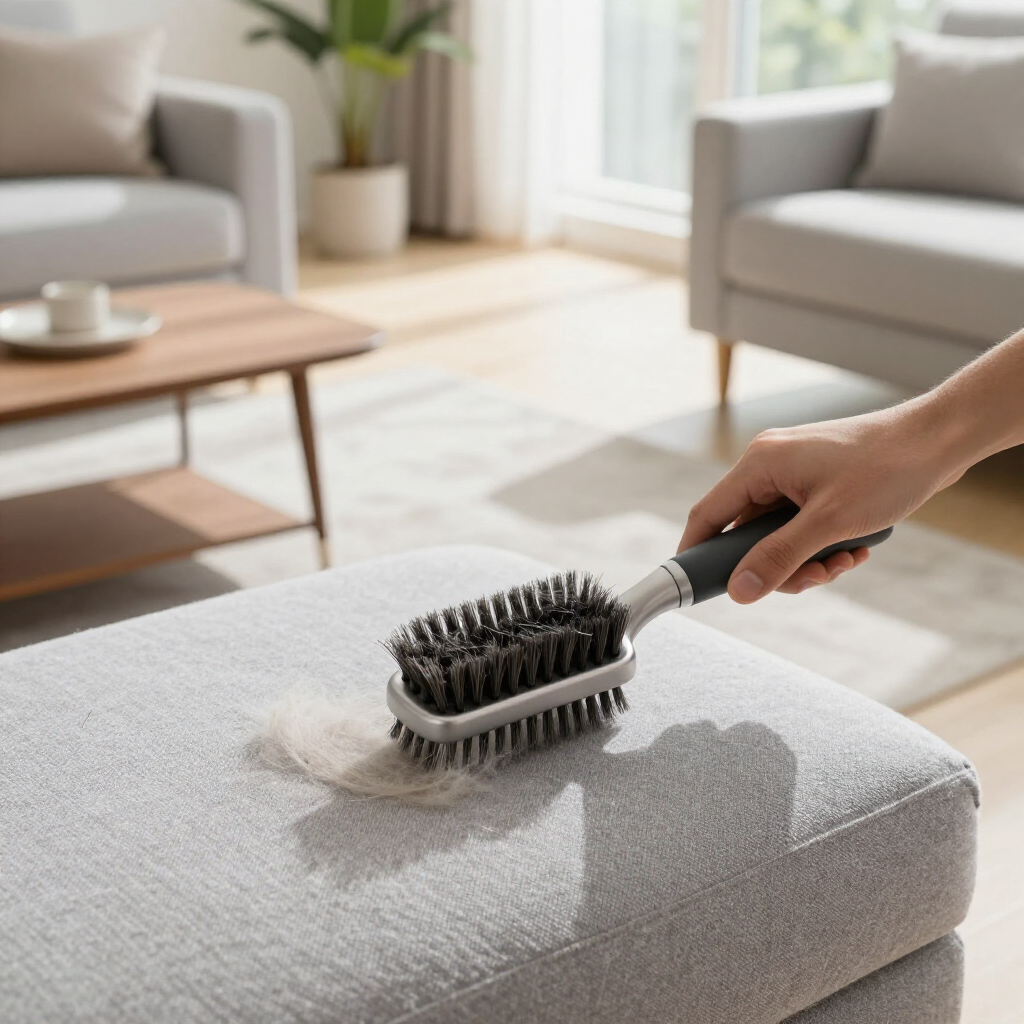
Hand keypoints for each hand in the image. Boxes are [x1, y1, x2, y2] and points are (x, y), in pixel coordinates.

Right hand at [677, 401, 962, 602]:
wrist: (939, 440)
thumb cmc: (886, 469)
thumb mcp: (829, 524)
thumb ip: (779, 558)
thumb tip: (740, 590)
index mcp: (760, 464)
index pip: (709, 514)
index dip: (698, 553)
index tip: (697, 586)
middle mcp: (770, 465)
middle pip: (747, 531)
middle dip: (777, 564)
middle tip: (810, 578)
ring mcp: (794, 472)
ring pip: (778, 533)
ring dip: (806, 558)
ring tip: (842, 562)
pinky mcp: (817, 480)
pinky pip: (801, 524)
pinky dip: (822, 544)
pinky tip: (854, 548)